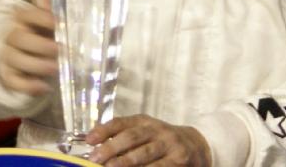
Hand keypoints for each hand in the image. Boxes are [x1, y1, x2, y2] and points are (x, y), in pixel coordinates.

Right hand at [0, 0, 57, 95]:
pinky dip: (28, 86)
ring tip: (56, 67)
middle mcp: (12, 35)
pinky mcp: (6, 75)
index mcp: (22, 17)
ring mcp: (7, 56)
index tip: (59, 24)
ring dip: (37, 65)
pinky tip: (43, 86)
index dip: (44, 19)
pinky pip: (13, 81)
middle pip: (20, 39)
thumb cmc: (41, 31)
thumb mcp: (46, 14)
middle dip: (41, 46)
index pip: (29, 14)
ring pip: (16, 61)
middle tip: (61, 50)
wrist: (21, 54)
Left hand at [87, 115, 212, 165]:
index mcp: (146, 123)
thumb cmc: (161, 143)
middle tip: (95, 158)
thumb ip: (122, 137)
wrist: (196, 147)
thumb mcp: (145, 134)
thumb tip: (94, 147)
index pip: (123, 123)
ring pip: (146, 153)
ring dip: (127, 161)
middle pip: (133, 137)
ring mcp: (170, 146)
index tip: (89, 140)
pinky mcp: (178, 161)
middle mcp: (158, 131)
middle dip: (112, 147)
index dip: (105, 130)